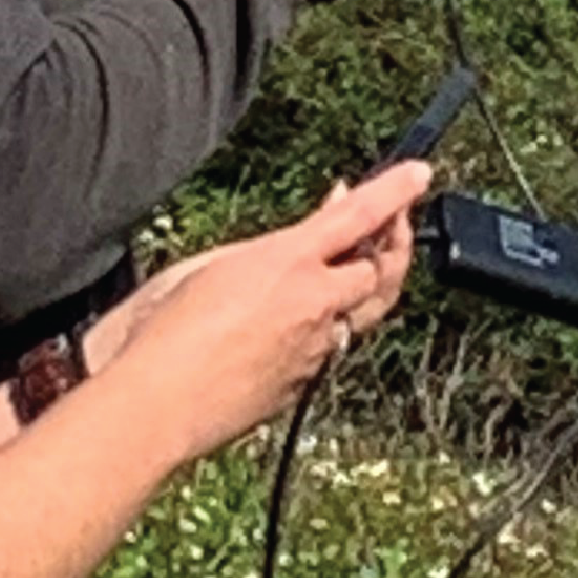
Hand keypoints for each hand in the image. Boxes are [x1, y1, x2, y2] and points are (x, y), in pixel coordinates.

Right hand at [97, 153, 437, 444]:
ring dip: (367, 284)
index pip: (358, 216)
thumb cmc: (162, 332)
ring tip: (360, 265)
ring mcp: (314, 350)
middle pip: (381, 271)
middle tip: (388, 223)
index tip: (419, 172)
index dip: (395, 191)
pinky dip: (330, 324)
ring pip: (363, 313)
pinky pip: (332, 348)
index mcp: (287, 262)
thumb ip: (258, 256)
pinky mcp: (303, 386)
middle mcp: (313, 305)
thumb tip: (283, 256)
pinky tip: (304, 318)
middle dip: (392, 243)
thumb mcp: (205, 267)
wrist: (157, 405)